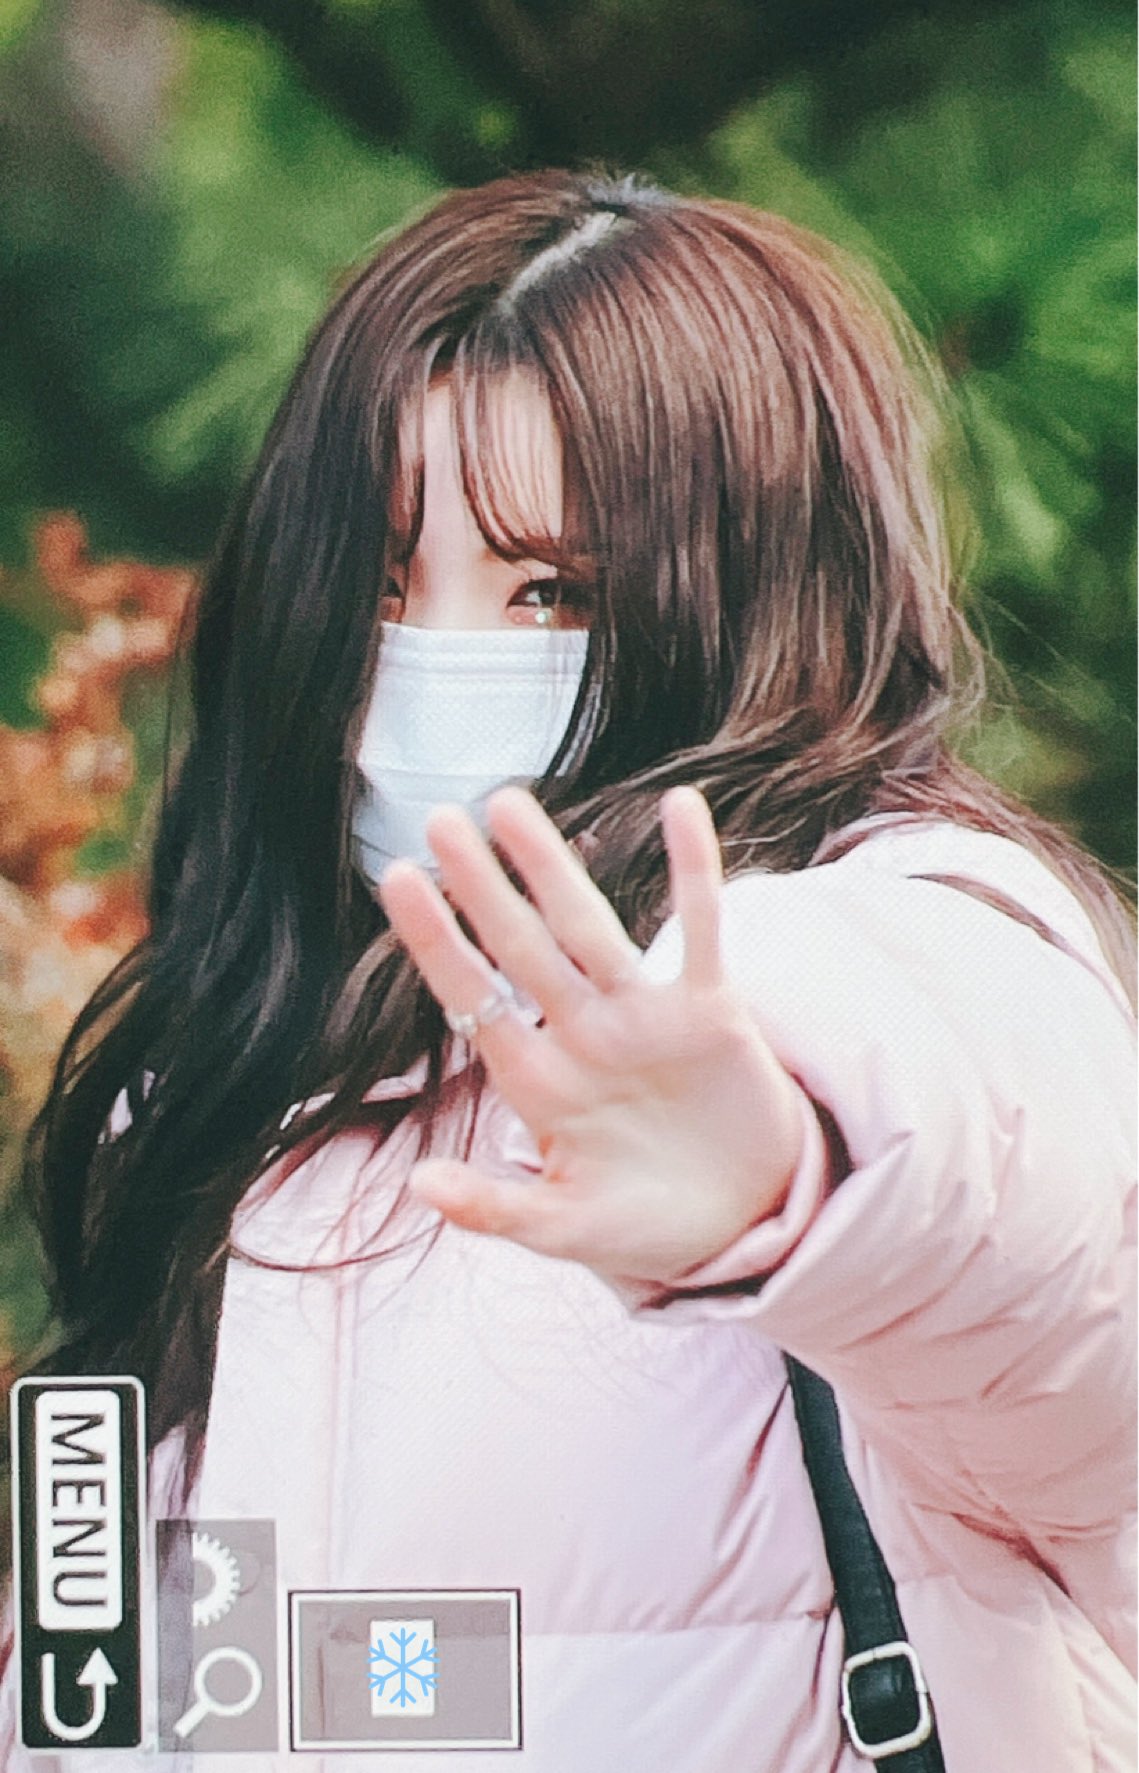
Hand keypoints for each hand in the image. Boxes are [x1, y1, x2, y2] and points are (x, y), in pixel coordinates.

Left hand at [376, 785, 805, 1289]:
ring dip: (553, 868)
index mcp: (538, 1083)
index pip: (474, 999)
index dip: (437, 942)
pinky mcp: (710, 1011)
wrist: (744, 1220)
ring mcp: (644, 1017)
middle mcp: (582, 1035)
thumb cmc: (644, 1225)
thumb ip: (496, 1208)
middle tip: (440, 820)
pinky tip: (681, 808)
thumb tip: (417, 1185)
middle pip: (521, 948)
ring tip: (509, 805)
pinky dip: (694, 871)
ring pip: (591, 928)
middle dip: (481, 887)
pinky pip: (702, 930)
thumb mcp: (566, 1228)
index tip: (396, 879)